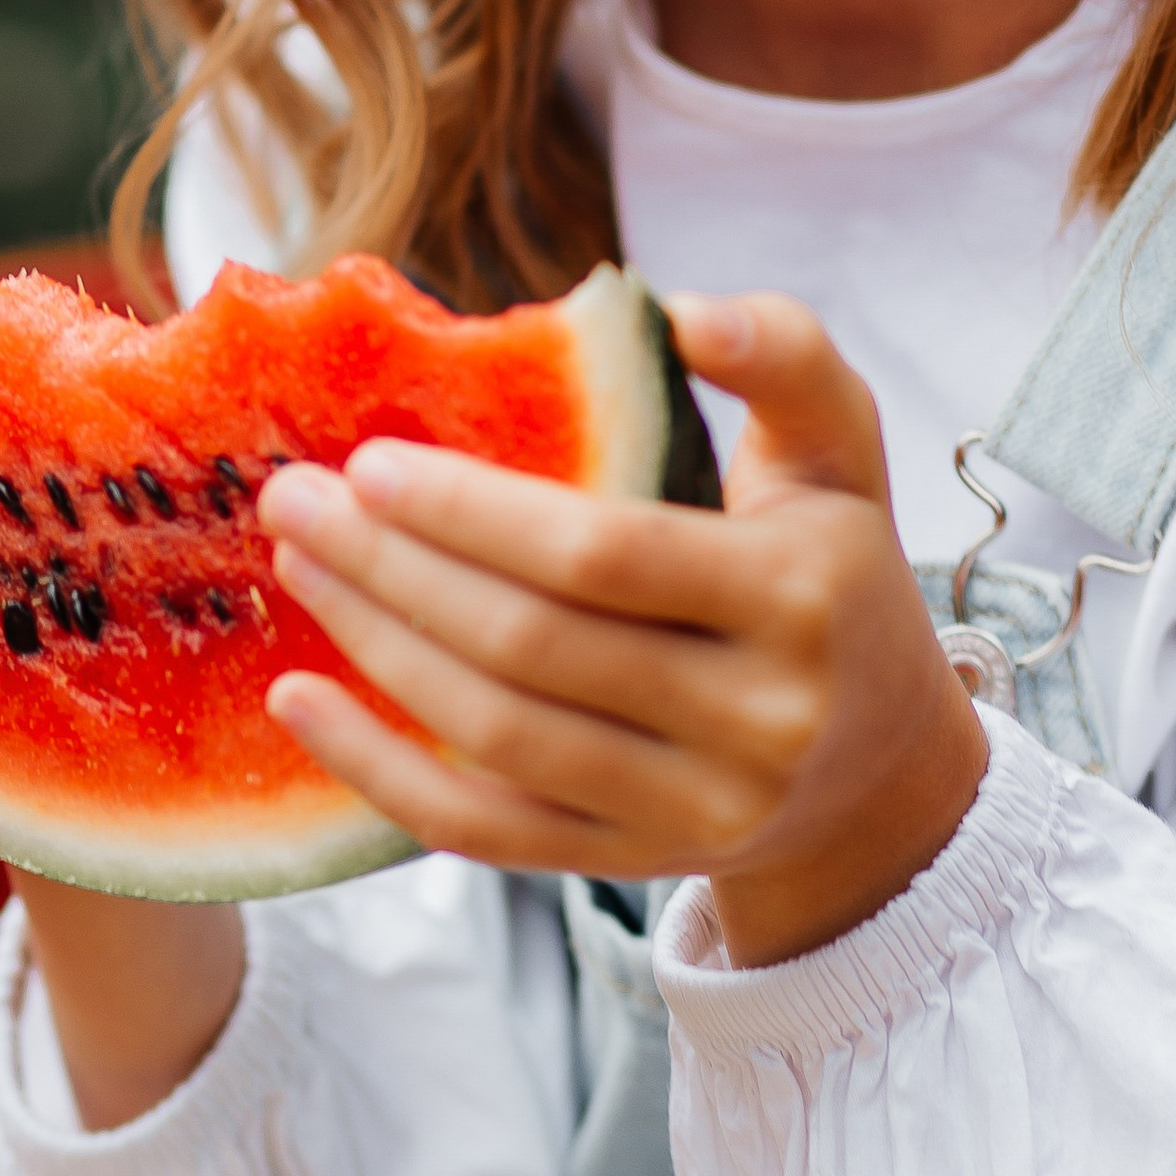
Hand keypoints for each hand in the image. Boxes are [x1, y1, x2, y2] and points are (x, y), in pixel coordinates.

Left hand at [255, 294, 986, 967]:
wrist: (881, 768)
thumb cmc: (833, 569)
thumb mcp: (842, 450)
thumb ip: (784, 355)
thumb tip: (682, 311)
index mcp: (798, 595)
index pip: (603, 555)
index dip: (473, 513)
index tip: (370, 462)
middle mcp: (756, 718)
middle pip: (532, 646)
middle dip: (393, 569)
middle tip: (294, 500)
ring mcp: (696, 808)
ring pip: (498, 736)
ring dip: (376, 648)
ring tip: (299, 568)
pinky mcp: (634, 864)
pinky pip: (483, 830)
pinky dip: (379, 771)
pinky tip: (300, 701)